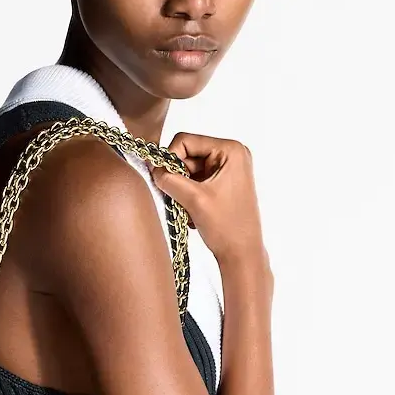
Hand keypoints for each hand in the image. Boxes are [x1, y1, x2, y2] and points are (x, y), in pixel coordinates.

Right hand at [149, 133, 265, 266]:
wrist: (242, 254)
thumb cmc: (227, 228)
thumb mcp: (194, 200)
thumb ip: (170, 179)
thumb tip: (152, 167)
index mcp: (231, 150)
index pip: (186, 140)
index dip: (169, 158)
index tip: (162, 179)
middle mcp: (231, 155)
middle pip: (187, 155)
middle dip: (177, 177)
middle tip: (176, 198)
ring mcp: (227, 170)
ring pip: (188, 171)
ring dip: (181, 189)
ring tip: (188, 209)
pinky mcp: (222, 184)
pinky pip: (195, 182)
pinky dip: (188, 196)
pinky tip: (193, 213)